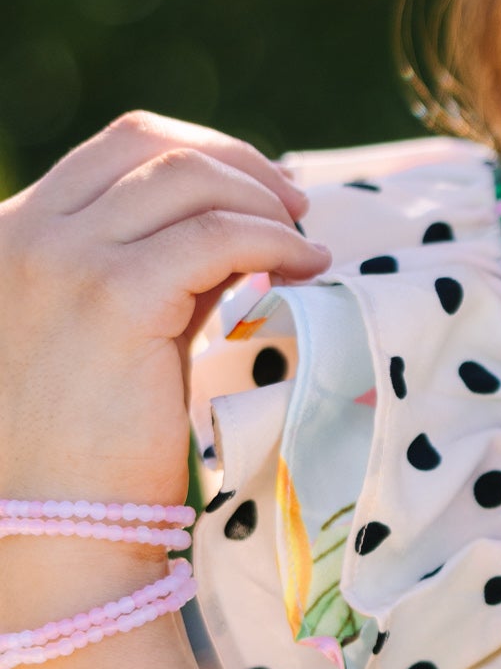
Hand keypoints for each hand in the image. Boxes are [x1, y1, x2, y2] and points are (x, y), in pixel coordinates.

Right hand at [0, 112, 326, 513]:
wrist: (54, 526)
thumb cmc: (85, 449)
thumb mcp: (116, 332)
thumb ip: (161, 270)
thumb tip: (241, 225)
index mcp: (14, 236)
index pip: (115, 152)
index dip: (200, 155)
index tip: (256, 192)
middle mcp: (27, 235)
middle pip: (147, 143)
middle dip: (235, 161)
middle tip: (292, 204)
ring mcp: (64, 261)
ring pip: (187, 179)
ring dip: (260, 200)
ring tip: (303, 240)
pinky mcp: (113, 298)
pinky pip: (216, 236)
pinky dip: (272, 239)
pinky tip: (303, 267)